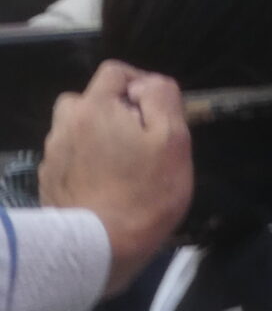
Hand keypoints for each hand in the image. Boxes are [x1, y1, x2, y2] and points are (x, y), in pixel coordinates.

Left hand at [39, 62, 191, 290]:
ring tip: (117, 163)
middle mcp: (64, 128)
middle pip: (85, 100)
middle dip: (109, 109)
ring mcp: (51, 159)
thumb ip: (162, 97)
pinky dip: (82, 162)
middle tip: (135, 136)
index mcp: (93, 109)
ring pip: (73, 130)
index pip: (114, 72)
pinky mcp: (47, 185)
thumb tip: (144, 85)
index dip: (139, 82)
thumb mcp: (173, 138)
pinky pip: (67, 158)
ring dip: (93, 136)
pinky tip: (101, 184)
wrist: (98, 250)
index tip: (155, 110)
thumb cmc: (144, 191)